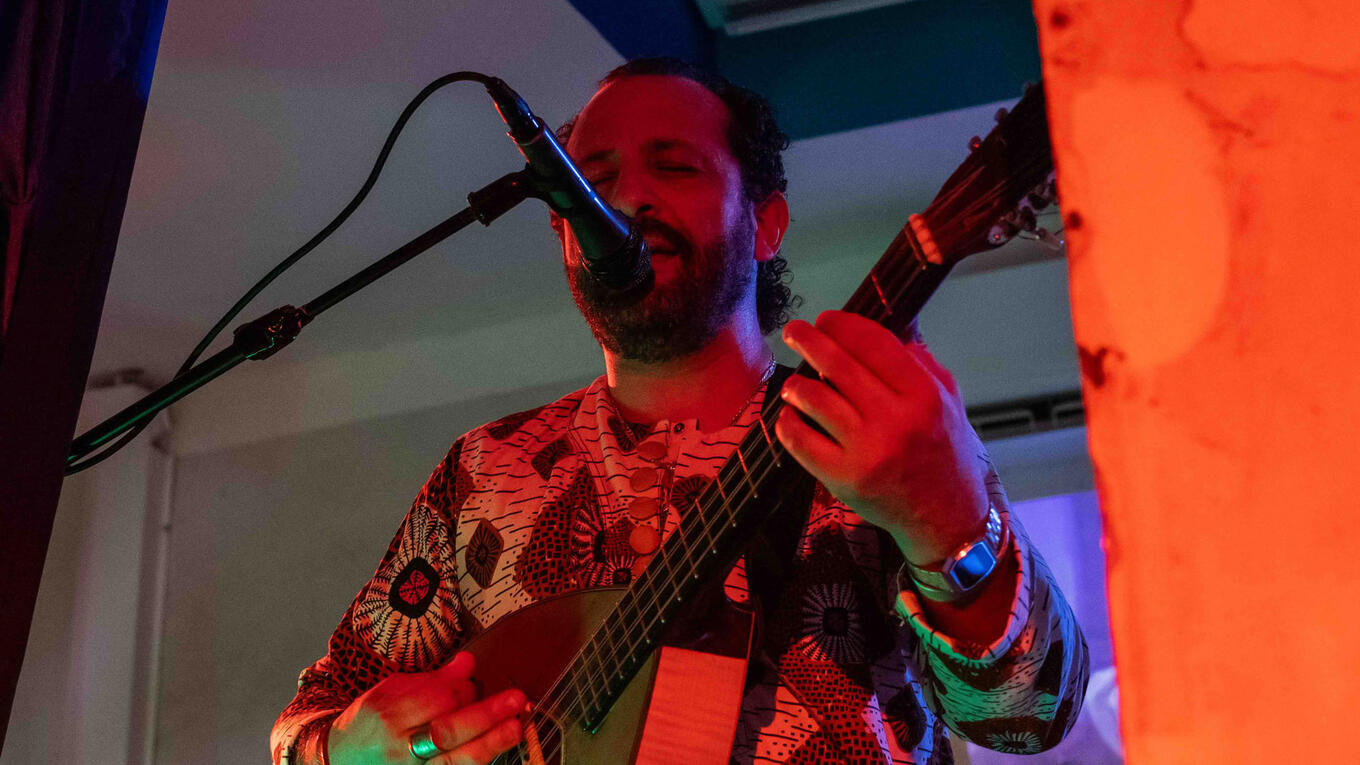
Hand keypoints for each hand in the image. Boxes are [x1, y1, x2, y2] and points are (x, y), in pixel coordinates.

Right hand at [328, 652, 523, 764]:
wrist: (338, 759)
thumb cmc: (370, 722)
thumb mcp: (392, 691)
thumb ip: (434, 680)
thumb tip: (469, 663)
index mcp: (389, 713)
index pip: (437, 699)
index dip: (465, 690)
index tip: (476, 684)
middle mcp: (398, 746)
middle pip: (447, 730)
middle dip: (485, 715)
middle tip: (516, 700)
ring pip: (454, 761)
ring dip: (489, 744)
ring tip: (515, 728)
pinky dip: (473, 764)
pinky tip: (495, 753)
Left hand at [776, 311, 989, 564]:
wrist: (946, 517)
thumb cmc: (944, 451)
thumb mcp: (948, 400)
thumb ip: (919, 361)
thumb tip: (886, 324)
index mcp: (923, 394)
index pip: (874, 343)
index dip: (844, 324)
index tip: (826, 318)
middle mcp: (896, 420)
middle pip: (838, 364)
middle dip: (808, 339)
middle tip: (793, 331)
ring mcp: (867, 451)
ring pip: (814, 398)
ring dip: (796, 384)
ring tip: (794, 383)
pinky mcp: (843, 478)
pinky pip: (800, 440)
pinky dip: (787, 422)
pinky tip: (789, 416)